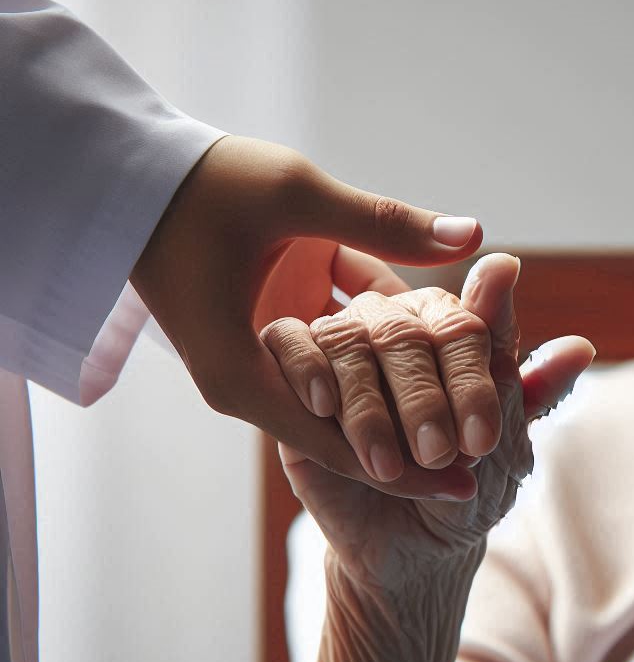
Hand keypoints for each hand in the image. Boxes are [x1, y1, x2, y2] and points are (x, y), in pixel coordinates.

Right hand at [129, 134, 482, 475]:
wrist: (131, 177)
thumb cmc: (200, 183)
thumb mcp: (294, 196)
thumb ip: (381, 222)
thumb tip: (474, 235)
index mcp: (239, 368)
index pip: (334, 440)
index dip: (404, 466)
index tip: (467, 484)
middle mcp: (243, 383)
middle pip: (336, 438)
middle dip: (404, 459)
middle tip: (474, 484)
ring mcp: (252, 367)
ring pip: (334, 413)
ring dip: (391, 424)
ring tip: (457, 449)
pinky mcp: (263, 343)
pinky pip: (326, 377)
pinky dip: (372, 381)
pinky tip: (423, 385)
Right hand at [265, 253, 595, 591]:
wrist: (409, 549)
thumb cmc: (464, 487)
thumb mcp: (503, 446)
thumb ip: (531, 393)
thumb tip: (581, 347)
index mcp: (450, 330)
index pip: (463, 324)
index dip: (474, 375)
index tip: (484, 438)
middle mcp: (395, 328)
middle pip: (402, 328)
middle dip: (424, 396)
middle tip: (442, 454)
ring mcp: (341, 350)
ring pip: (347, 337)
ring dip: (370, 406)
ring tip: (392, 466)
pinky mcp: (289, 375)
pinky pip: (285, 342)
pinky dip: (306, 368)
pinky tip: (326, 409)